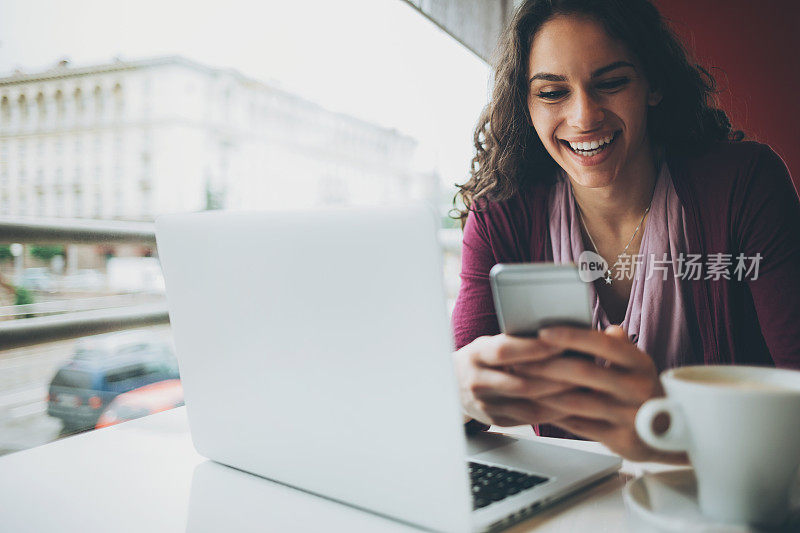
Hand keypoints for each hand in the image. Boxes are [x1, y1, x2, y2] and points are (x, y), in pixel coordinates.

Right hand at [452, 334, 576, 426]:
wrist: (452, 386)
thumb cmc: (481, 359)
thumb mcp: (488, 343)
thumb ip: (514, 341)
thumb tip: (555, 334)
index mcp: (476, 355)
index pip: (506, 351)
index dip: (535, 348)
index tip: (563, 342)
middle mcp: (477, 382)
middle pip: (522, 383)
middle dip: (557, 377)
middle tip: (584, 370)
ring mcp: (485, 405)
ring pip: (529, 405)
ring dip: (560, 398)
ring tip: (584, 388)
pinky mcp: (495, 420)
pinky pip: (529, 419)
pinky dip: (553, 412)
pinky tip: (571, 403)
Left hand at [513, 325, 687, 463]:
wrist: (671, 435)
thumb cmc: (641, 390)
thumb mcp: (637, 365)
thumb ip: (616, 346)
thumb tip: (604, 327)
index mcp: (640, 364)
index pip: (603, 344)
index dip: (571, 336)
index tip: (543, 332)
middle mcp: (637, 389)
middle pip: (583, 373)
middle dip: (546, 365)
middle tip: (519, 360)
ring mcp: (628, 416)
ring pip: (575, 402)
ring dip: (543, 391)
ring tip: (521, 382)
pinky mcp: (619, 440)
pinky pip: (577, 425)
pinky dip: (553, 414)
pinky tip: (535, 405)